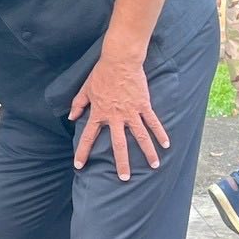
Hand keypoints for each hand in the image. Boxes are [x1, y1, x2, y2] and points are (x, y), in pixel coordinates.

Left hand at [68, 53, 169, 180]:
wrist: (120, 60)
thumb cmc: (101, 73)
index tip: (79, 166)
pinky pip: (153, 122)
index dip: (83, 152)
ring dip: (148, 152)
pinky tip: (166, 144)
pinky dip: (160, 133)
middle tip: (124, 178)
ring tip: (154, 166)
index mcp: (99, 113)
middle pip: (119, 144)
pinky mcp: (143, 105)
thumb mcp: (85, 89)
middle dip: (121, 162)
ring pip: (141, 136)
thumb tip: (72, 117)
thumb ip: (78, 104)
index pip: (89, 136)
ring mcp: (131, 112)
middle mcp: (115, 117)